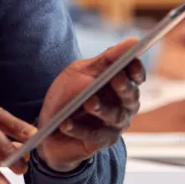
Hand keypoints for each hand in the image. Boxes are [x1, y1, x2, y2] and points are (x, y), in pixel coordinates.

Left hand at [36, 39, 144, 171]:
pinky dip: (79, 129)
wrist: (48, 127)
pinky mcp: (101, 142)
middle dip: (124, 86)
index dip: (136, 69)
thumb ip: (107, 59)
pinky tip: (66, 124)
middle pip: (131, 95)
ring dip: (101, 108)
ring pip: (115, 116)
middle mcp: (123, 105)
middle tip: (115, 78)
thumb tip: (135, 40)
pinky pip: (94, 135)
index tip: (131, 63)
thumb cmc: (68, 95)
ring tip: (88, 102)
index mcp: (120, 84)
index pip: (136, 75)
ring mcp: (114, 125)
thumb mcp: (82, 72)